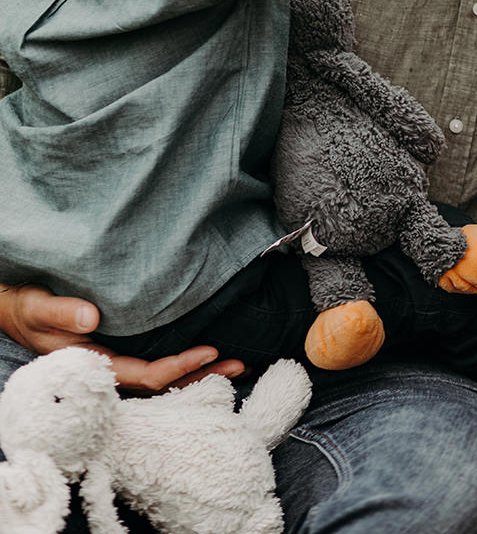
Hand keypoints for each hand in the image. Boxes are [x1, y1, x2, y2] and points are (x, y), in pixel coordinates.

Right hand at [0, 284, 244, 392]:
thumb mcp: (37, 307)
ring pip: (162, 376)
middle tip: (240, 363)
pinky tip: (207, 352)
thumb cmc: (26, 308)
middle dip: (200, 376)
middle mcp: (109, 369)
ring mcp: (116, 362)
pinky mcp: (120, 350)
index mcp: (94, 365)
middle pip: (161, 383)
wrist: (16, 310)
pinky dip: (182, 361)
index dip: (177, 367)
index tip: (208, 351)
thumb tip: (93, 315)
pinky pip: (155, 362)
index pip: (144, 376)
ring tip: (236, 362)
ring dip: (198, 371)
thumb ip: (61, 312)